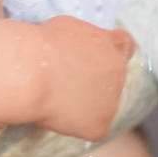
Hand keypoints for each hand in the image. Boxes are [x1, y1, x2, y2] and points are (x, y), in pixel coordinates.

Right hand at [33, 15, 137, 140]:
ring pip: (102, 106)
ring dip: (86, 103)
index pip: (125, 47)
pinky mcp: (99, 127)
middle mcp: (120, 75)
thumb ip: (85, 41)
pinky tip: (59, 115)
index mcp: (115, 46)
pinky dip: (78, 125)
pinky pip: (92, 128)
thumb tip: (80, 51)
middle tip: (67, 80)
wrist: (33, 73)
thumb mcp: (71, 28)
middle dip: (95, 80)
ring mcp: (111, 104)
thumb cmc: (45, 45)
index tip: (94, 56)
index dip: (108, 52)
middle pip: (113, 79)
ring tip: (57, 98)